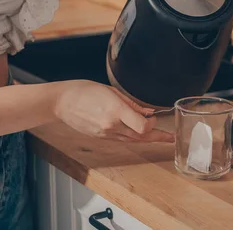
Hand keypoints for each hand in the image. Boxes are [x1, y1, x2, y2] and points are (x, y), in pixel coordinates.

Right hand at [53, 80, 173, 142]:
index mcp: (115, 111)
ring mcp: (106, 134)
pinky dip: (133, 137)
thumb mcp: (111, 91)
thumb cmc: (84, 91)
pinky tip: (140, 134)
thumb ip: (131, 104)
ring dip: (147, 139)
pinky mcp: (102, 138)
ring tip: (161, 138)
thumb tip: (147, 112)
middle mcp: (111, 126)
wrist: (62, 102)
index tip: (154, 117)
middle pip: (141, 137)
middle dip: (157, 136)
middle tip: (170, 138)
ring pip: (133, 141)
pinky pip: (122, 140)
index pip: (143, 127)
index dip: (153, 124)